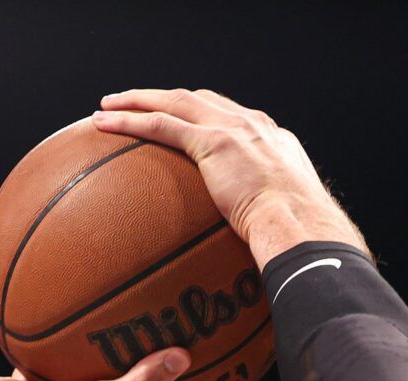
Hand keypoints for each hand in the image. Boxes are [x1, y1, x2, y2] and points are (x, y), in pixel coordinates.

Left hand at [92, 88, 368, 268]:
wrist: (305, 229)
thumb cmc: (301, 241)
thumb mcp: (288, 224)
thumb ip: (268, 224)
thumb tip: (258, 255)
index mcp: (273, 142)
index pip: (231, 117)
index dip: (202, 114)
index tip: (183, 120)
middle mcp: (254, 126)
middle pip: (201, 100)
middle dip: (166, 98)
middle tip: (136, 102)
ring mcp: (235, 130)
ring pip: (176, 102)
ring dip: (139, 100)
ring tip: (108, 107)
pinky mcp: (216, 143)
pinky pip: (162, 125)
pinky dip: (130, 121)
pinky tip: (103, 124)